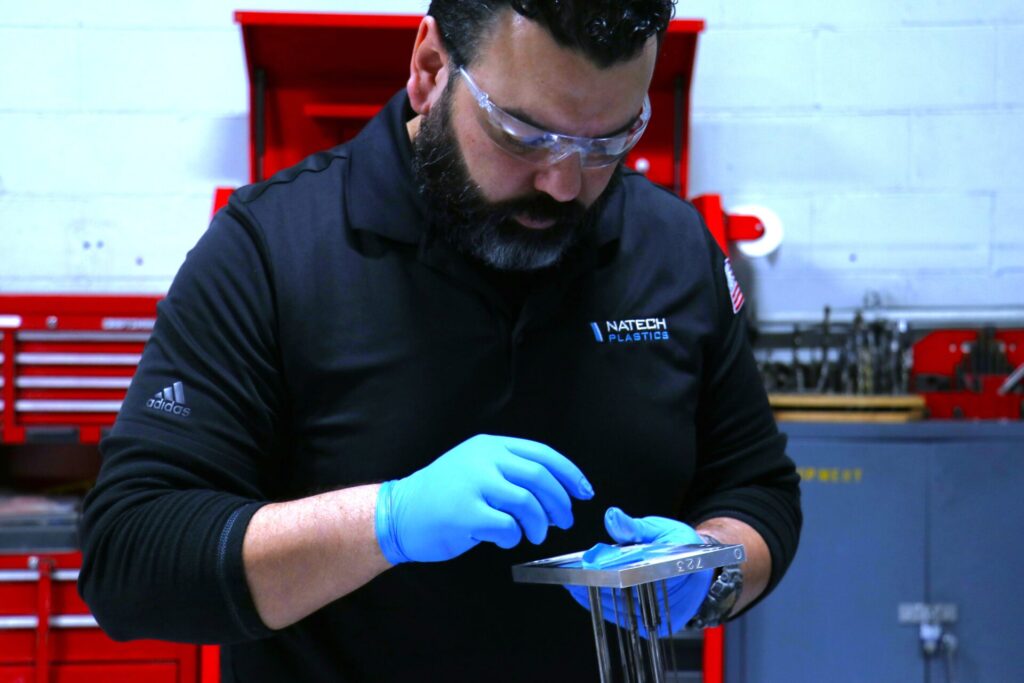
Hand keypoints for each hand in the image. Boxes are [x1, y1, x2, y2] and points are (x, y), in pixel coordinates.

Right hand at [375, 435, 593, 563]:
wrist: (399, 513)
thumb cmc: (442, 497)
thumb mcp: (475, 468)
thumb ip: (510, 473)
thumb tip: (556, 497)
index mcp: (489, 446)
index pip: (542, 454)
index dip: (569, 474)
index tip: (584, 492)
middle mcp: (483, 459)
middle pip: (540, 477)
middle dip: (560, 502)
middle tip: (564, 520)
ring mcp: (473, 484)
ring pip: (527, 502)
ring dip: (539, 523)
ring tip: (534, 534)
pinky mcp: (465, 512)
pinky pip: (507, 526)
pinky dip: (513, 536)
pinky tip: (505, 538)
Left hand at [566, 507, 713, 637]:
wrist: (700, 568)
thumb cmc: (680, 545)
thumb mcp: (659, 529)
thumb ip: (633, 527)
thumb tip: (612, 517)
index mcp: (675, 567)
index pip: (635, 575)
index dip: (608, 573)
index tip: (586, 568)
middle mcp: (671, 598)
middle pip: (625, 595)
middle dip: (596, 585)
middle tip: (572, 578)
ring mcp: (663, 616)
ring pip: (622, 610)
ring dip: (596, 598)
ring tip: (575, 585)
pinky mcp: (654, 626)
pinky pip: (624, 618)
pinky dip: (606, 605)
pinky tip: (589, 595)